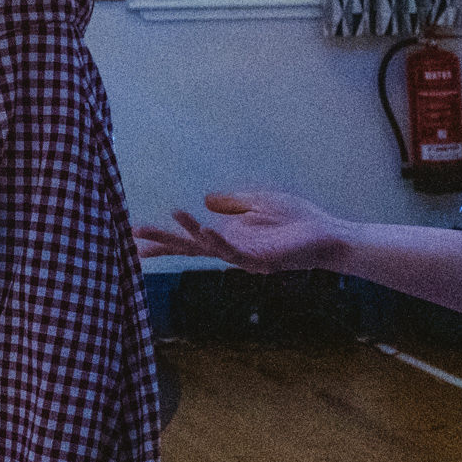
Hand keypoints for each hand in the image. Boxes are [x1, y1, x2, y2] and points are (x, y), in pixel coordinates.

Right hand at [134, 191, 347, 272]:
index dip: (163, 238)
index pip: (189, 238)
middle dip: (163, 242)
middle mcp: (231, 249)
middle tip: (133, 237)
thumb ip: (232, 203)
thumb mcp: (258, 202)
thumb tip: (204, 200)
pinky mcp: (262, 260)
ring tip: (170, 217)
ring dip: (189, 234)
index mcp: (228, 236)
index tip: (133, 236)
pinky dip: (218, 242)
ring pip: (209, 248)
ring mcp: (245, 257)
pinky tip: (205, 230)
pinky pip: (235, 253)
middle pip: (190, 247)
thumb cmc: (297, 220)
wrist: (328, 235)